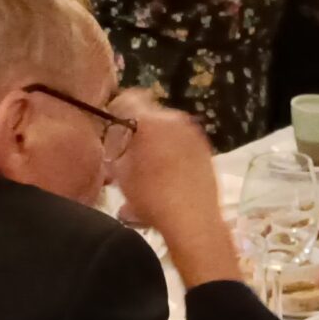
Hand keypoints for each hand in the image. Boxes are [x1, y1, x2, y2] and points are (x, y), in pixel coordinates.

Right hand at [106, 99, 239, 284]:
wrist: (194, 220)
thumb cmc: (151, 198)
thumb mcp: (121, 175)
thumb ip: (116, 151)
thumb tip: (116, 143)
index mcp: (151, 121)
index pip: (129, 98)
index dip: (117, 110)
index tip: (112, 127)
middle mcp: (175, 120)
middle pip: (149, 115)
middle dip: (137, 129)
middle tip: (127, 151)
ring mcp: (193, 133)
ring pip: (167, 129)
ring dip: (155, 140)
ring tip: (147, 167)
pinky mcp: (205, 148)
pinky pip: (181, 141)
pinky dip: (172, 150)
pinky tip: (167, 174)